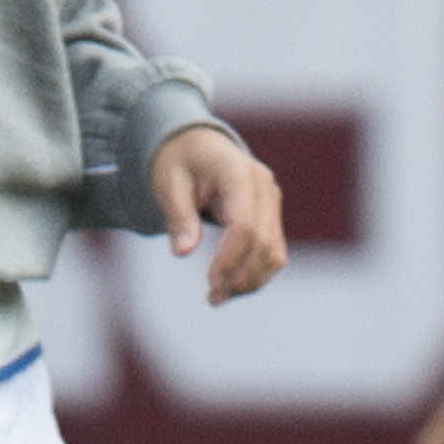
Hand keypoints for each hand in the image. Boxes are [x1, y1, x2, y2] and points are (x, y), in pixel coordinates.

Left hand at [151, 123, 287, 300]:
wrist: (198, 145)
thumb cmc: (179, 161)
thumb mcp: (169, 183)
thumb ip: (179, 217)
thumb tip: (182, 253)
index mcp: (238, 173)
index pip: (244, 225)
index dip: (230, 258)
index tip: (210, 282)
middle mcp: (264, 188)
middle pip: (264, 242)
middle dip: (240, 276)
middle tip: (212, 299)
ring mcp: (272, 202)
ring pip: (275, 252)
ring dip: (251, 280)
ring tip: (219, 298)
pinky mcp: (271, 217)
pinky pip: (273, 251)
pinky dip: (255, 273)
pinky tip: (231, 286)